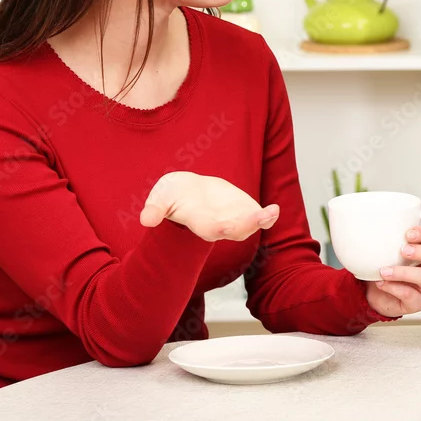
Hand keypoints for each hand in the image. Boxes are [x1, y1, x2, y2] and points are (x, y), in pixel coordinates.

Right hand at [140, 171, 279, 241]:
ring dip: (262, 220)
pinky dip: (267, 215)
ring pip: (250, 224)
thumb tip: (146, 220)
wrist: (186, 191)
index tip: (227, 227)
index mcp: (201, 223)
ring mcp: (234, 218)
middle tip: (261, 217)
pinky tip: (274, 209)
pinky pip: (258, 216)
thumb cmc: (171, 196)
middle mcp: (220, 225)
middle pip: (235, 230)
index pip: (211, 229)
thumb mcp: (160, 199)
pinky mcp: (243, 209)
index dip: (220, 228)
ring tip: (272, 212)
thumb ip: (155, 209)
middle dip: (248, 224)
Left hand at [365, 226, 420, 317]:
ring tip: (384, 270)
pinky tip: (381, 282)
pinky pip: (409, 294)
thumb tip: (377, 225)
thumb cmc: (388, 268)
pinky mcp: (417, 303)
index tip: (409, 233)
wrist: (376, 294)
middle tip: (404, 250)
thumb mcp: (390, 250)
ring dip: (402, 272)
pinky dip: (392, 286)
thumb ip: (392, 238)